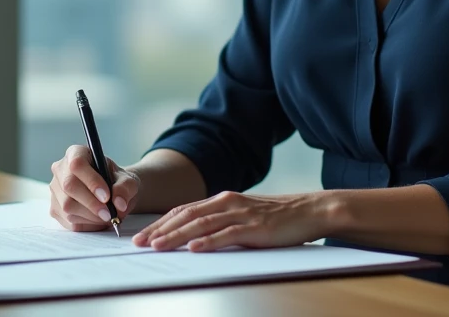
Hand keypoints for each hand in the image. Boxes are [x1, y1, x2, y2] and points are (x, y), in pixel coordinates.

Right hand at [49, 145, 140, 231]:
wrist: (112, 194)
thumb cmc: (117, 181)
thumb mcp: (128, 180)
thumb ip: (125, 188)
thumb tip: (119, 203)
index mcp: (76, 153)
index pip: (77, 164)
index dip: (91, 181)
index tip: (107, 196)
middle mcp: (61, 169)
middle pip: (69, 186)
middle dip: (91, 203)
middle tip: (109, 213)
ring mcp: (55, 190)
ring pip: (67, 206)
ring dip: (91, 216)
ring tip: (108, 216)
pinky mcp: (55, 208)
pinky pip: (68, 221)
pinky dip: (87, 224)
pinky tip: (99, 220)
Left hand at [132, 191, 329, 251]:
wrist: (308, 210)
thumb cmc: (275, 218)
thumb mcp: (242, 216)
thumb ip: (220, 222)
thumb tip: (193, 237)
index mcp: (222, 200)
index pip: (183, 211)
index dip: (161, 223)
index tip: (142, 236)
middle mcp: (227, 203)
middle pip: (186, 216)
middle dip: (160, 230)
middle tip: (139, 243)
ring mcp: (241, 214)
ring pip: (201, 224)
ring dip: (177, 236)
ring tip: (158, 246)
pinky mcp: (255, 227)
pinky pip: (227, 234)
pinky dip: (209, 241)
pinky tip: (195, 248)